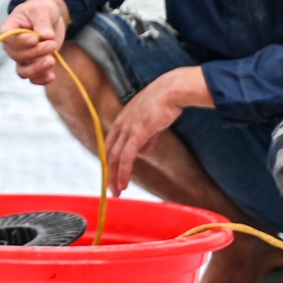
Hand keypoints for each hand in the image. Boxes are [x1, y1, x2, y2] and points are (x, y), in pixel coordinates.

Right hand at [0, 0, 70, 84]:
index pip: (7, 39)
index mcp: (8, 29)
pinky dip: (41, 79)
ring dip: (37, 69)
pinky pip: (33, 78)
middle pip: (17, 56)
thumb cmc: (41, 9)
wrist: (50, 16)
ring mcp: (22, 57)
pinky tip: (51, 76)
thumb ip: (42, 22)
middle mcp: (12, 46)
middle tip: (51, 44)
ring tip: (52, 61)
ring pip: (23, 71)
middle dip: (35, 52)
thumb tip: (47, 36)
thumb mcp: (42, 10)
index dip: (20, 42)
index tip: (35, 39)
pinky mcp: (34, 64)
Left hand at [103, 66, 211, 193]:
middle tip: (111, 188)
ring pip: (115, 157)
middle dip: (109, 172)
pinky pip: (127, 157)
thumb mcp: (152, 121)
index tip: (112, 173)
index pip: (111, 144)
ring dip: (115, 176)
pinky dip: (123, 172)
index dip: (110, 160)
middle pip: (109, 153)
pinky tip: (123, 184)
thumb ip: (146, 138)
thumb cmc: (165, 102)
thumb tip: (143, 153)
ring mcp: (127, 128)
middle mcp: (121, 124)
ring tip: (117, 191)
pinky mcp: (137, 133)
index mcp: (122, 119)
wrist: (172, 90)